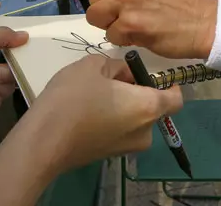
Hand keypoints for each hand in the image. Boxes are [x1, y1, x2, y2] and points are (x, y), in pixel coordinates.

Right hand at [27, 55, 182, 170]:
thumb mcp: (94, 66)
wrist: (44, 140)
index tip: (148, 73)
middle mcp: (145, 132)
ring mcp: (127, 147)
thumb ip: (118, 66)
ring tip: (95, 93)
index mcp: (149, 107)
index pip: (176, 99)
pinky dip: (111, 119)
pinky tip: (88, 109)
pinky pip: (120, 131)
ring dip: (123, 105)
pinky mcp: (109, 155)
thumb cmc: (73, 98)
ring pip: (134, 119)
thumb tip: (125, 74)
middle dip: (138, 91)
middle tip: (111, 78)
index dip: (167, 84)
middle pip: (153, 108)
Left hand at [87, 0, 216, 59]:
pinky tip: (143, 34)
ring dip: (113, 26)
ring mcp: (128, 0)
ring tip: (136, 25)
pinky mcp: (129, 23)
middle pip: (94, 0)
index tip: (128, 2)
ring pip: (97, 17)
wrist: (206, 23)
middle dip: (108, 12)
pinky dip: (124, 40)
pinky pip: (110, 36)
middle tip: (133, 16)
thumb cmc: (182, 3)